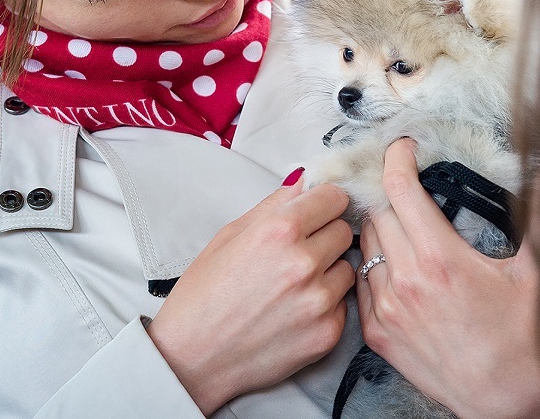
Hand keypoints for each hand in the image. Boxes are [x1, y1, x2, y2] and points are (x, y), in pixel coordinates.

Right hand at [146, 171, 353, 414]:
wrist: (193, 358)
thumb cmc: (203, 295)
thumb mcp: (229, 235)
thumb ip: (273, 205)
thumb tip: (304, 181)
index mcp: (279, 230)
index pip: (334, 197)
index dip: (324, 202)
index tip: (316, 211)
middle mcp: (304, 262)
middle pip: (343, 230)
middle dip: (324, 235)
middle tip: (296, 252)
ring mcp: (319, 300)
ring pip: (346, 266)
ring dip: (328, 271)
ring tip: (292, 285)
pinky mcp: (328, 333)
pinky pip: (343, 303)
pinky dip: (326, 304)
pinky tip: (294, 311)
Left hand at [356, 139, 539, 418]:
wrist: (506, 402)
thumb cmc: (526, 340)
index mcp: (442, 258)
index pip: (400, 189)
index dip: (396, 158)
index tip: (403, 148)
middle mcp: (407, 280)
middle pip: (376, 211)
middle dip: (389, 192)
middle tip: (406, 186)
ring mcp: (387, 308)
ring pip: (364, 245)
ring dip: (378, 228)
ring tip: (402, 225)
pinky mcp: (377, 333)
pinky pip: (361, 283)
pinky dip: (373, 266)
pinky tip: (395, 265)